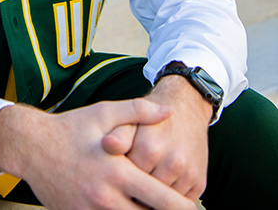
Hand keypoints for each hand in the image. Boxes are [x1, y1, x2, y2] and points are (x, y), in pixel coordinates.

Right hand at [0, 98, 197, 209]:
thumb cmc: (70, 127)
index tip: (195, 208)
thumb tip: (168, 111)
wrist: (30, 146)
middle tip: (180, 209)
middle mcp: (106, 198)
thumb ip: (138, 111)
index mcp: (118, 172)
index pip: (161, 201)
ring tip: (152, 204)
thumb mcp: (104, 113)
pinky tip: (129, 205)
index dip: (183, 208)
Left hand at [103, 76, 212, 201]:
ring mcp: (188, 174)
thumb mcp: (132, 120)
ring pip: (165, 203)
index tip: (118, 178)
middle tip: (130, 186)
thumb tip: (106, 144)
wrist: (186, 107)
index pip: (129, 181)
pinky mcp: (200, 183)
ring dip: (155, 199)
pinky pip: (181, 203)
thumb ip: (119, 134)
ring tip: (146, 187)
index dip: (122, 181)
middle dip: (138, 193)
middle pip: (147, 195)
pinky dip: (171, 201)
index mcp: (149, 148)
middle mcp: (172, 162)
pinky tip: (162, 188)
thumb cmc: (152, 118)